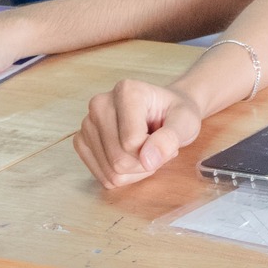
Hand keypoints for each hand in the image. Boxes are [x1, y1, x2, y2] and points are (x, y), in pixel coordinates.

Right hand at [75, 79, 203, 188]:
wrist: (165, 110)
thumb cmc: (176, 113)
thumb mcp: (186, 122)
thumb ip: (170, 138)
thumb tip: (148, 160)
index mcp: (126, 91)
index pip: (132, 142)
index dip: (155, 150)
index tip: (166, 136)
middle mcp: (99, 104)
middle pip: (118, 160)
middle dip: (145, 163)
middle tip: (158, 147)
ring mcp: (87, 123)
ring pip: (110, 172)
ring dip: (135, 171)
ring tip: (146, 150)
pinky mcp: (81, 141)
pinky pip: (102, 176)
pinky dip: (122, 175)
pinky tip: (131, 156)